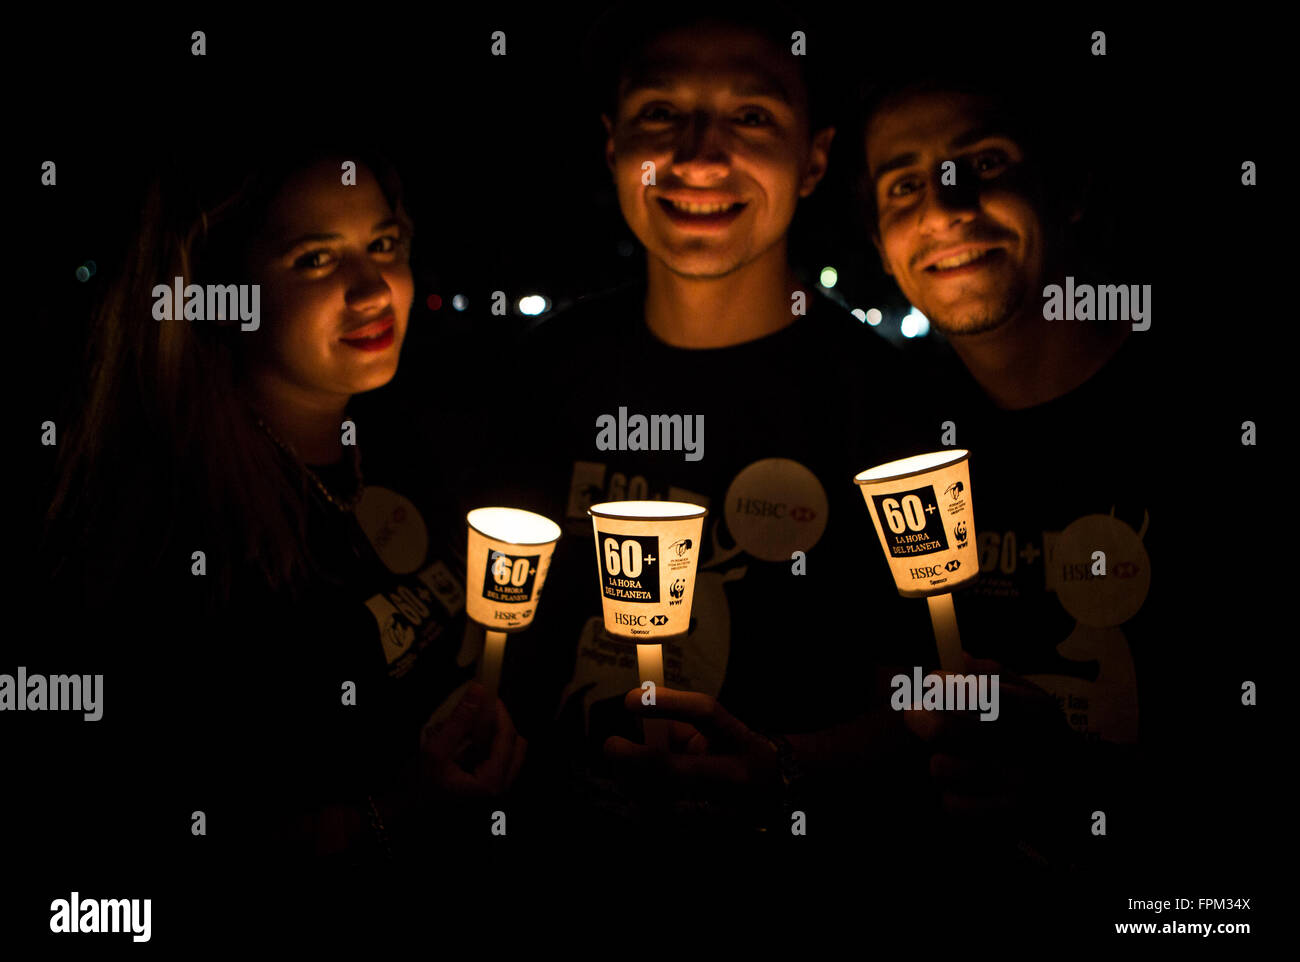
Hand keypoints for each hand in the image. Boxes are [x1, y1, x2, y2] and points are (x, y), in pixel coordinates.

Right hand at [418, 682, 526, 798]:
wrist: (411, 811)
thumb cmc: (421, 787)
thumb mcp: (435, 752)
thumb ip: (458, 721)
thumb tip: (478, 690)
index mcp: (491, 783)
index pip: (508, 737)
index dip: (501, 712)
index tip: (488, 695)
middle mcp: (501, 790)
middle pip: (517, 745)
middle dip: (503, 723)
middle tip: (484, 708)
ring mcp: (499, 792)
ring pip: (513, 753)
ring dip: (499, 735)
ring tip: (478, 725)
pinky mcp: (492, 791)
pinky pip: (504, 762)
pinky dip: (493, 747)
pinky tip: (474, 742)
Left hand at [603, 687, 782, 809]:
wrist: (776, 793)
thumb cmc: (733, 754)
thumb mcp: (717, 733)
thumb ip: (681, 727)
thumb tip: (641, 724)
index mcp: (738, 739)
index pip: (704, 713)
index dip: (666, 704)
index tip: (629, 699)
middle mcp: (735, 775)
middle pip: (674, 770)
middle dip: (635, 760)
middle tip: (612, 746)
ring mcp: (726, 810)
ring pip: (661, 802)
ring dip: (634, 787)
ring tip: (626, 774)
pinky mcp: (715, 830)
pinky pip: (666, 823)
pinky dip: (646, 809)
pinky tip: (641, 798)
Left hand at [903, 654, 1072, 826]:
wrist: (1084, 791)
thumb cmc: (1042, 733)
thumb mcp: (1031, 697)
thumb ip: (994, 674)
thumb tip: (956, 657)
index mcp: (1033, 710)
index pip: (976, 691)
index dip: (943, 684)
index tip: (932, 682)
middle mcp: (1028, 747)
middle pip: (946, 729)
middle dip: (919, 717)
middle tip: (914, 714)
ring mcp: (1018, 785)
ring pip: (941, 766)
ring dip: (936, 759)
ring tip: (946, 756)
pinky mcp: (1009, 817)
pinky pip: (952, 803)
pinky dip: (949, 794)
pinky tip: (961, 787)